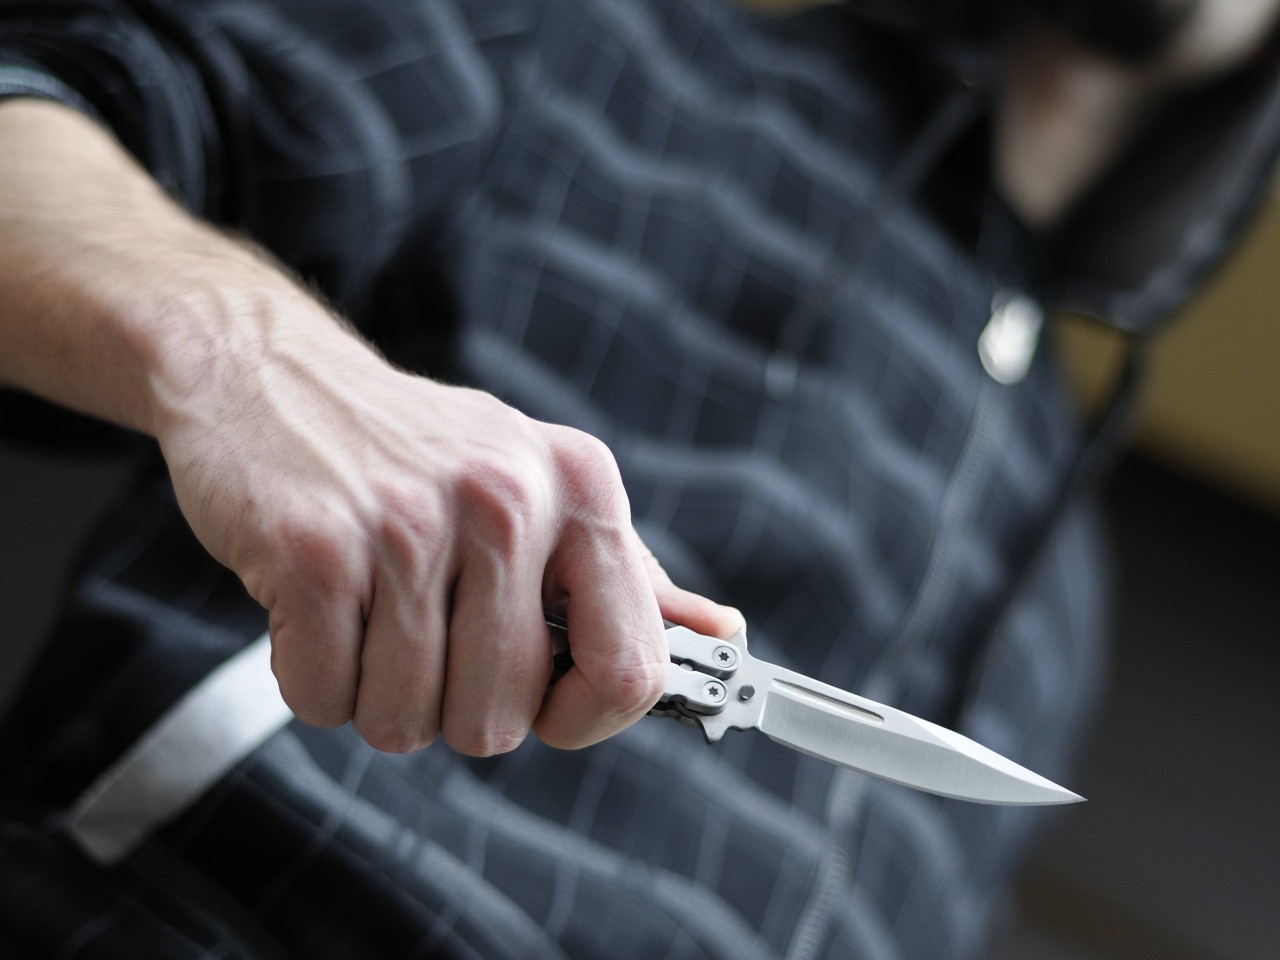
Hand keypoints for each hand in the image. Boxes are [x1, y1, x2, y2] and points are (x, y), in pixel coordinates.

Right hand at [153, 287, 740, 754]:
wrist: (271, 373)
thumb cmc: (414, 450)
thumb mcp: (540, 485)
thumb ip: (627, 573)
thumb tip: (717, 633)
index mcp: (580, 487)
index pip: (631, 668)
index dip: (586, 718)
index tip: (548, 709)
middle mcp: (507, 498)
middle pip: (502, 718)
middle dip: (452, 706)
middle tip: (421, 632)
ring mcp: (409, 522)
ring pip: (405, 720)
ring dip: (375, 693)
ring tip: (365, 610)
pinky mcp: (315, 548)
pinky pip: (324, 698)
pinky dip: (311, 678)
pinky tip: (315, 609)